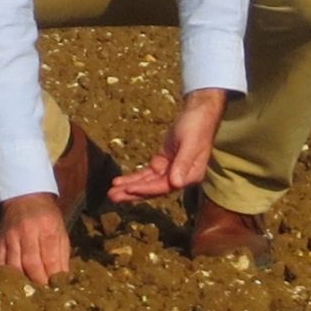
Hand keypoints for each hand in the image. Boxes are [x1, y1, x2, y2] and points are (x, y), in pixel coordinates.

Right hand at [0, 193, 72, 285]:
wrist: (25, 196)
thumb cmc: (47, 216)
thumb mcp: (60, 230)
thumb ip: (61, 255)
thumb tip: (62, 279)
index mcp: (47, 228)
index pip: (50, 259)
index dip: (52, 277)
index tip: (55, 290)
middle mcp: (27, 231)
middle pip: (31, 263)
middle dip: (38, 282)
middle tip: (43, 296)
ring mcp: (11, 236)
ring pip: (14, 265)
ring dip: (22, 281)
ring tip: (29, 293)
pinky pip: (0, 262)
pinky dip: (6, 275)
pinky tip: (13, 284)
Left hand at [108, 88, 229, 202]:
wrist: (198, 113)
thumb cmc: (197, 127)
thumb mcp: (190, 144)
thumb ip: (183, 163)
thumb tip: (175, 184)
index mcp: (189, 175)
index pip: (164, 187)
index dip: (146, 189)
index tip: (128, 189)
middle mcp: (180, 177)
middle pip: (153, 189)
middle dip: (133, 193)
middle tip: (112, 197)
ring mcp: (171, 170)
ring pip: (148, 182)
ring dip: (130, 186)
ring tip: (111, 192)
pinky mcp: (163, 162)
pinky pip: (147, 173)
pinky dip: (135, 177)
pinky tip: (120, 181)